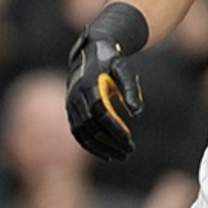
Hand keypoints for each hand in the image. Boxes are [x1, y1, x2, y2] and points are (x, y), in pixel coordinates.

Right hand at [65, 26, 145, 160]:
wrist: (90, 52)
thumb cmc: (112, 62)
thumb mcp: (124, 69)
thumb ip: (131, 89)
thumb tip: (136, 113)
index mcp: (88, 85)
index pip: (101, 114)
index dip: (114, 129)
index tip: (129, 140)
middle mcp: (76, 96)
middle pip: (92, 126)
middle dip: (110, 142)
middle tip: (128, 152)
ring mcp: (70, 104)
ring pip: (82, 133)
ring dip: (100, 147)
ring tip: (119, 156)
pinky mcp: (70, 110)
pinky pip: (77, 132)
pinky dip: (89, 145)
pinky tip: (105, 153)